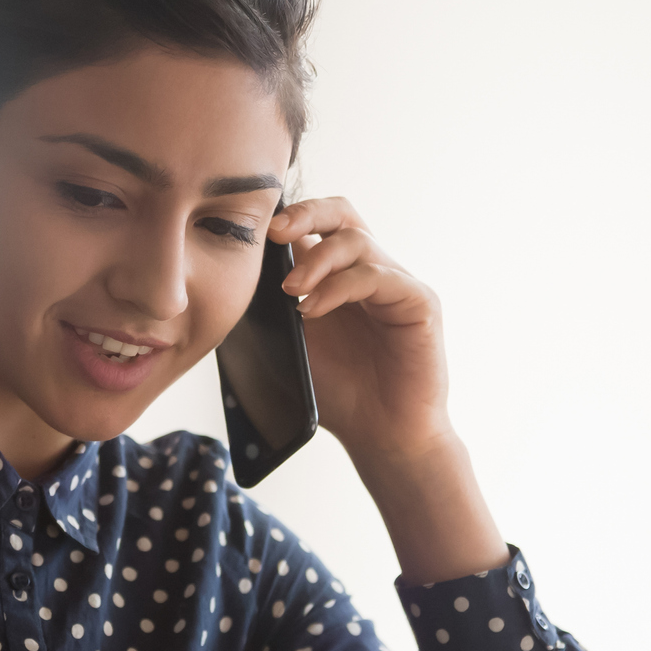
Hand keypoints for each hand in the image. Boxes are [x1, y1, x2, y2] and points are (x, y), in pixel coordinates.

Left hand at [269, 196, 509, 583]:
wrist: (381, 437)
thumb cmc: (339, 395)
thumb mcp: (291, 344)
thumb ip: (272, 308)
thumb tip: (231, 275)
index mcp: (339, 276)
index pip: (318, 223)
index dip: (288, 216)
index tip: (254, 230)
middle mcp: (370, 271)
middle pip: (343, 214)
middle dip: (305, 213)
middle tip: (273, 233)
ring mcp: (397, 284)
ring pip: (357, 241)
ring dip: (317, 262)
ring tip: (289, 291)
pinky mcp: (419, 302)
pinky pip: (378, 277)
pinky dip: (341, 287)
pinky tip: (314, 308)